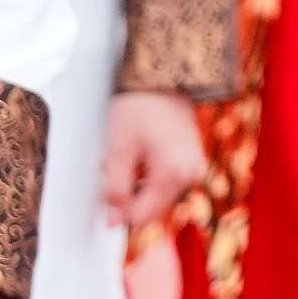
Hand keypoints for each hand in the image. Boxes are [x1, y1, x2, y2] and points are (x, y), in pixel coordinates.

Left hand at [103, 89, 207, 227]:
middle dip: (127, 193)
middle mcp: (190, 176)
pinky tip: (138, 152)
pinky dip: (148, 173)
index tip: (104, 189)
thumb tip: (114, 221)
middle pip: (150, 207)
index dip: (117, 209)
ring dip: (136, 182)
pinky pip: (166, 180)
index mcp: (174, 176)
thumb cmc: (140, 107)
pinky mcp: (191, 160)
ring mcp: (193, 168)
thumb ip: (115, 189)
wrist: (163, 77)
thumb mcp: (119, 149)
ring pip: (156, 194)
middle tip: (111, 165)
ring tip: (125, 155)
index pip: (140, 216)